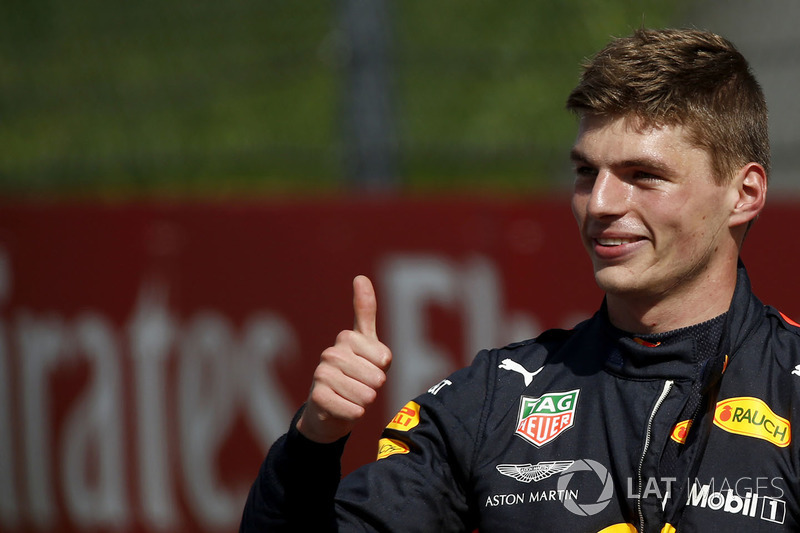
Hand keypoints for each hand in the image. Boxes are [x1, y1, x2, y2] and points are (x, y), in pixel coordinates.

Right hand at [296, 275, 392, 442]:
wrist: (329, 409)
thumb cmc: (354, 372)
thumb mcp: (366, 343)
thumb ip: (365, 311)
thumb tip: (360, 276)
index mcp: (346, 338)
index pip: (384, 357)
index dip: (383, 368)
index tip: (371, 367)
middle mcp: (331, 353)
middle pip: (376, 377)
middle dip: (375, 386)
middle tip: (362, 385)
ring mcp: (322, 375)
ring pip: (365, 395)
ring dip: (365, 401)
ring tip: (354, 397)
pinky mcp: (317, 398)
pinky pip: (353, 410)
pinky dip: (355, 414)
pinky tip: (347, 409)